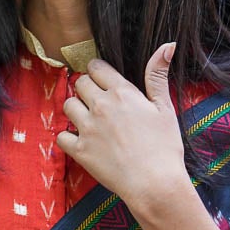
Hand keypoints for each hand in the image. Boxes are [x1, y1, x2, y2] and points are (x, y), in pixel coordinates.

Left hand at [55, 43, 187, 216]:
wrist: (155, 183)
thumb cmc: (165, 147)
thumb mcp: (165, 108)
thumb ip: (158, 76)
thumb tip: (167, 45)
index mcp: (122, 92)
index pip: (96, 67)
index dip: (98, 72)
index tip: (103, 81)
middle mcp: (101, 106)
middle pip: (80, 83)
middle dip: (87, 89)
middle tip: (99, 103)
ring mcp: (88, 128)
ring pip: (68, 105)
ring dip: (76, 110)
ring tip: (90, 121)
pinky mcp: (80, 150)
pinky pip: (61, 136)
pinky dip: (68, 138)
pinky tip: (82, 142)